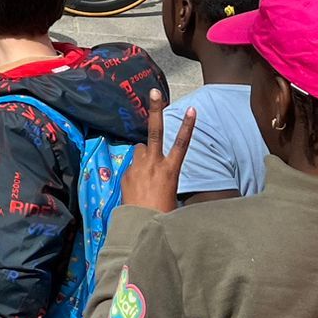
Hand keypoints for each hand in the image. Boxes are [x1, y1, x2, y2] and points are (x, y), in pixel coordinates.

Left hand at [120, 92, 194, 214]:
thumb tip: (156, 175)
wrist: (140, 225)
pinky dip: (135, 170)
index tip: (192, 109)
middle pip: (155, 131)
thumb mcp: (171, 194)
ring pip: (140, 149)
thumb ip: (164, 178)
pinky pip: (132, 165)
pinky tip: (137, 187)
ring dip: (143, 153)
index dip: (188, 126)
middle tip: (154, 92)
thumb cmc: (162, 214)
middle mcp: (153, 164)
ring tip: (146, 171)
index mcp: (170, 170)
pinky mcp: (126, 173)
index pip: (182, 144)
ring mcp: (137, 167)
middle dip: (155, 110)